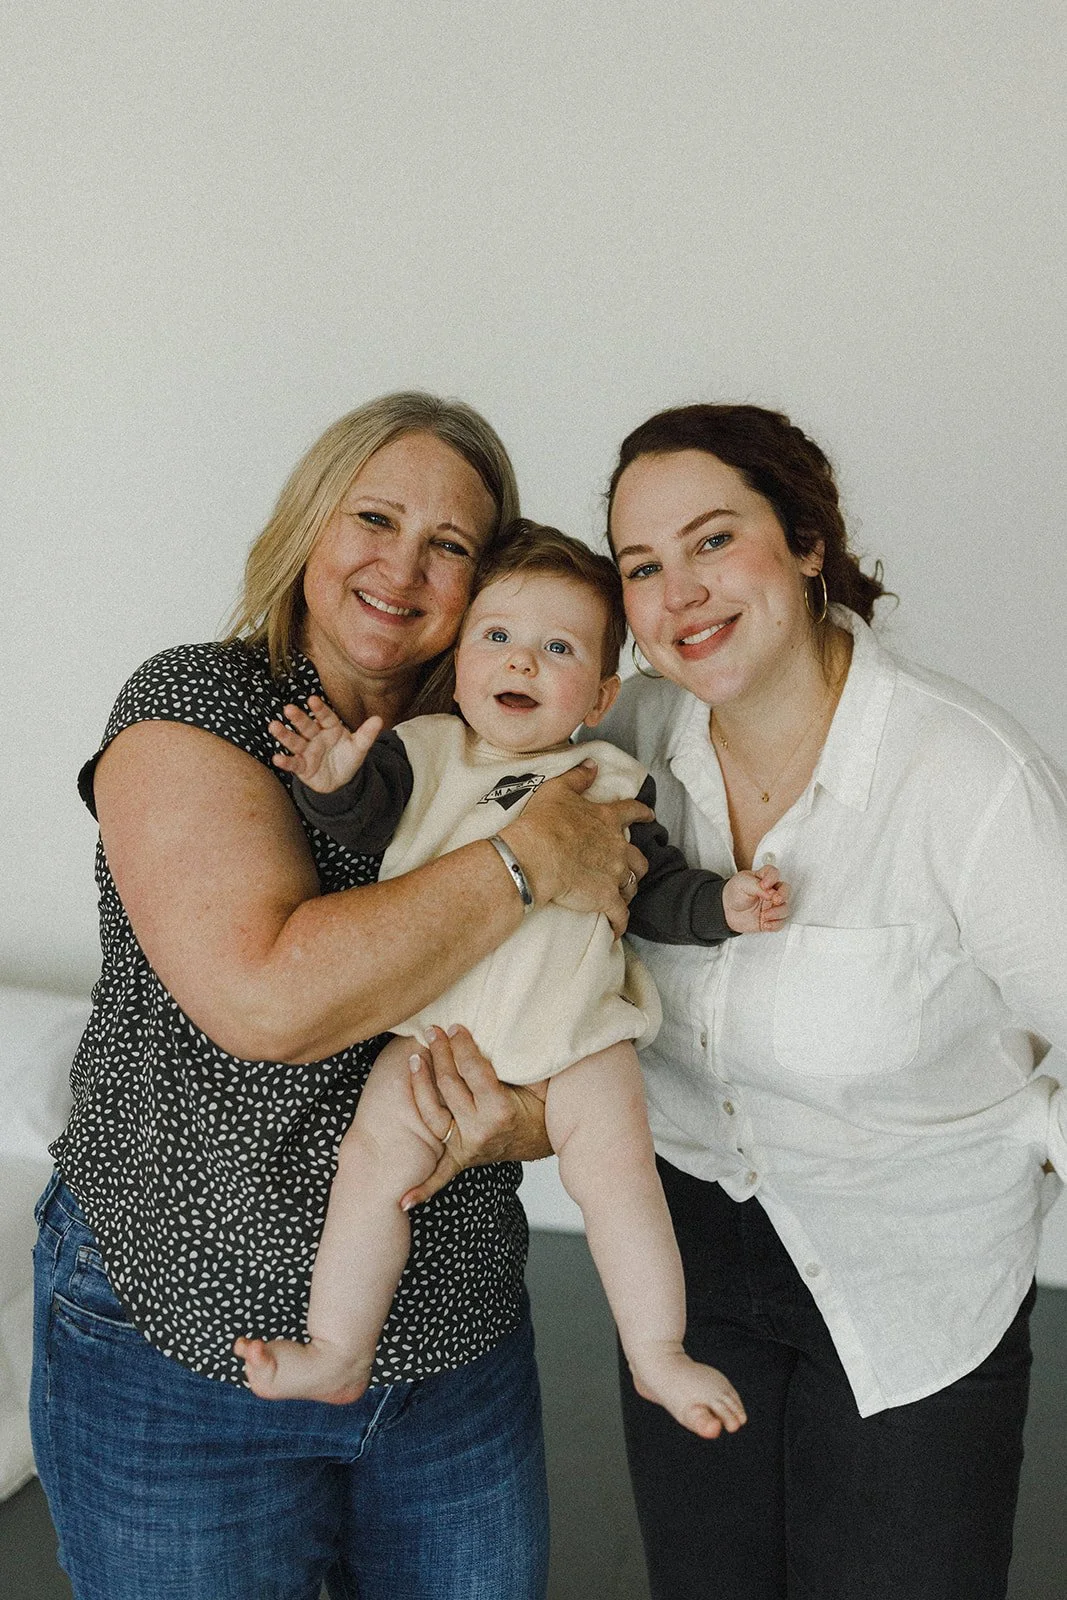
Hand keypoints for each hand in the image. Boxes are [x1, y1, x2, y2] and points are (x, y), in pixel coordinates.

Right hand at [268, 694, 382, 793]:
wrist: (341, 781)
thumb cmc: (347, 759)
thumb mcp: (359, 748)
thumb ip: (367, 734)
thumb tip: (379, 719)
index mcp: (331, 728)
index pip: (325, 717)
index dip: (319, 709)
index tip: (312, 699)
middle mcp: (316, 736)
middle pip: (306, 726)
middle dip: (298, 718)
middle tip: (288, 709)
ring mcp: (307, 751)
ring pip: (295, 741)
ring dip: (284, 734)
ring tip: (273, 726)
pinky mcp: (302, 766)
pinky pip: (293, 763)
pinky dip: (285, 761)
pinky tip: (276, 758)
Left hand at [401, 1025, 551, 1207]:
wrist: (547, 1140)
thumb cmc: (543, 1107)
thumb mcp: (540, 1082)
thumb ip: (524, 1061)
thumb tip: (512, 1030)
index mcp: (500, 1111)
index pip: (472, 1071)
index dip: (462, 1045)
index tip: (455, 1026)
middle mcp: (481, 1131)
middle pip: (449, 1086)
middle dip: (440, 1054)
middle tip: (433, 1031)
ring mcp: (468, 1148)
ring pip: (434, 1115)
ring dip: (420, 1086)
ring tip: (414, 1059)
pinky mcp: (462, 1160)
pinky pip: (440, 1175)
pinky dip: (422, 1188)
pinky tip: (403, 1200)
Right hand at [501, 761, 652, 936]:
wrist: (534, 856)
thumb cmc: (542, 822)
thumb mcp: (558, 789)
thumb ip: (578, 776)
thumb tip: (592, 764)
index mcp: (607, 819)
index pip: (633, 812)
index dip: (642, 814)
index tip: (649, 817)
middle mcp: (617, 847)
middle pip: (639, 858)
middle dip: (636, 864)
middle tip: (627, 868)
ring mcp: (614, 874)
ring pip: (631, 886)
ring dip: (627, 890)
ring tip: (618, 896)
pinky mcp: (606, 899)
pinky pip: (620, 915)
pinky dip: (620, 923)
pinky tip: (616, 930)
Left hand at [722, 864, 789, 934]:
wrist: (727, 911)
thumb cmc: (734, 893)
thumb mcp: (742, 884)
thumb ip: (757, 886)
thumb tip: (771, 893)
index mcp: (763, 878)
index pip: (773, 873)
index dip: (772, 878)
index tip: (764, 885)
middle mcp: (771, 891)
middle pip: (786, 889)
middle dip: (783, 895)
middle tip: (775, 900)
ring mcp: (772, 905)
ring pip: (785, 907)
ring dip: (777, 913)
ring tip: (764, 916)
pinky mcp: (772, 918)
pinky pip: (780, 922)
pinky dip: (774, 925)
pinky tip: (764, 924)